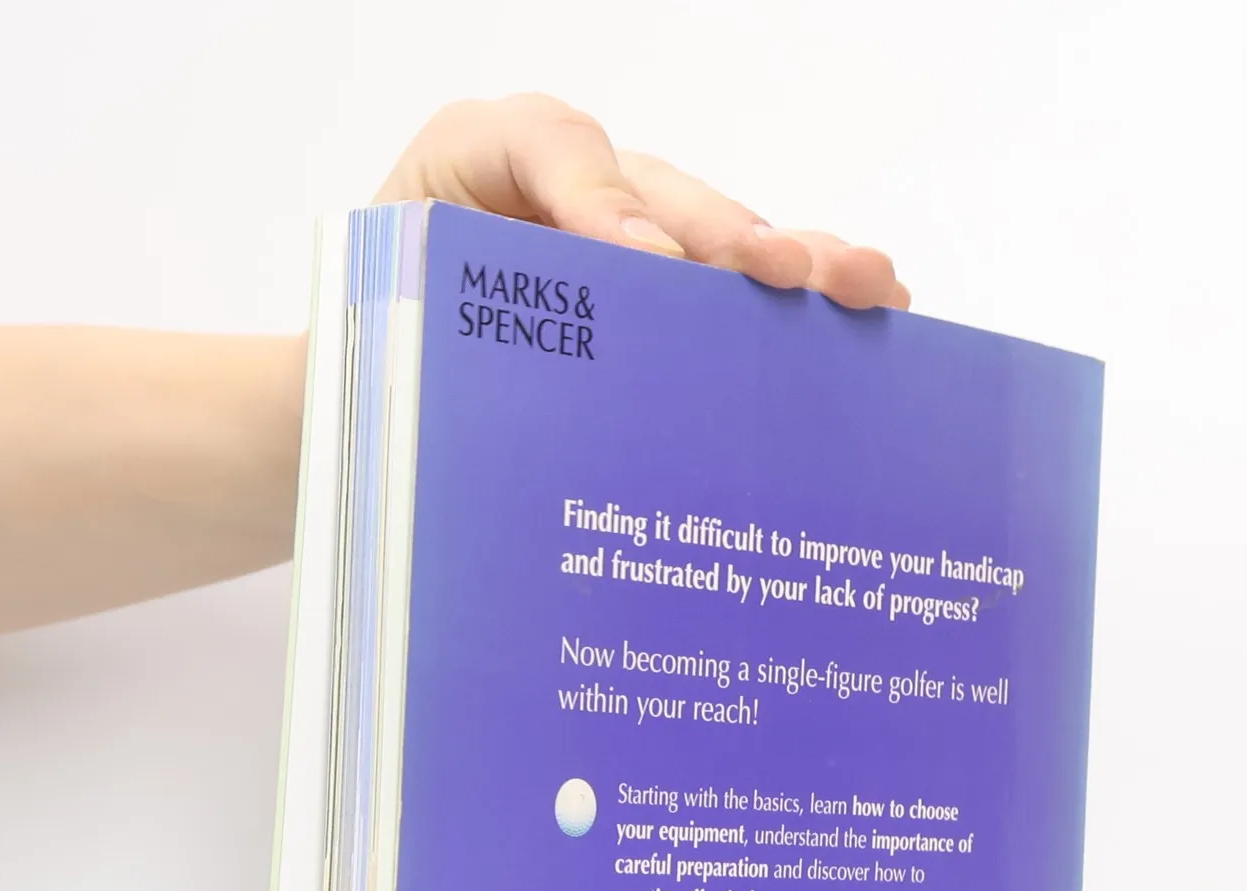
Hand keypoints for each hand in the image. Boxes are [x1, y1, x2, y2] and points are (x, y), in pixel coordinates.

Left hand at [375, 95, 908, 311]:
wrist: (373, 385)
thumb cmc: (376, 337)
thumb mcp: (380, 306)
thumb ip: (438, 294)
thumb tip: (582, 319)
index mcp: (485, 162)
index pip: (552, 149)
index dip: (606, 200)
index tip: (655, 266)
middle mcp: (570, 186)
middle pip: (661, 192)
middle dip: (730, 235)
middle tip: (786, 272)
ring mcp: (624, 237)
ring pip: (716, 236)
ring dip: (799, 259)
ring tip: (868, 285)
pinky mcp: (660, 294)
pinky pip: (731, 287)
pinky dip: (798, 302)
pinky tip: (873, 310)